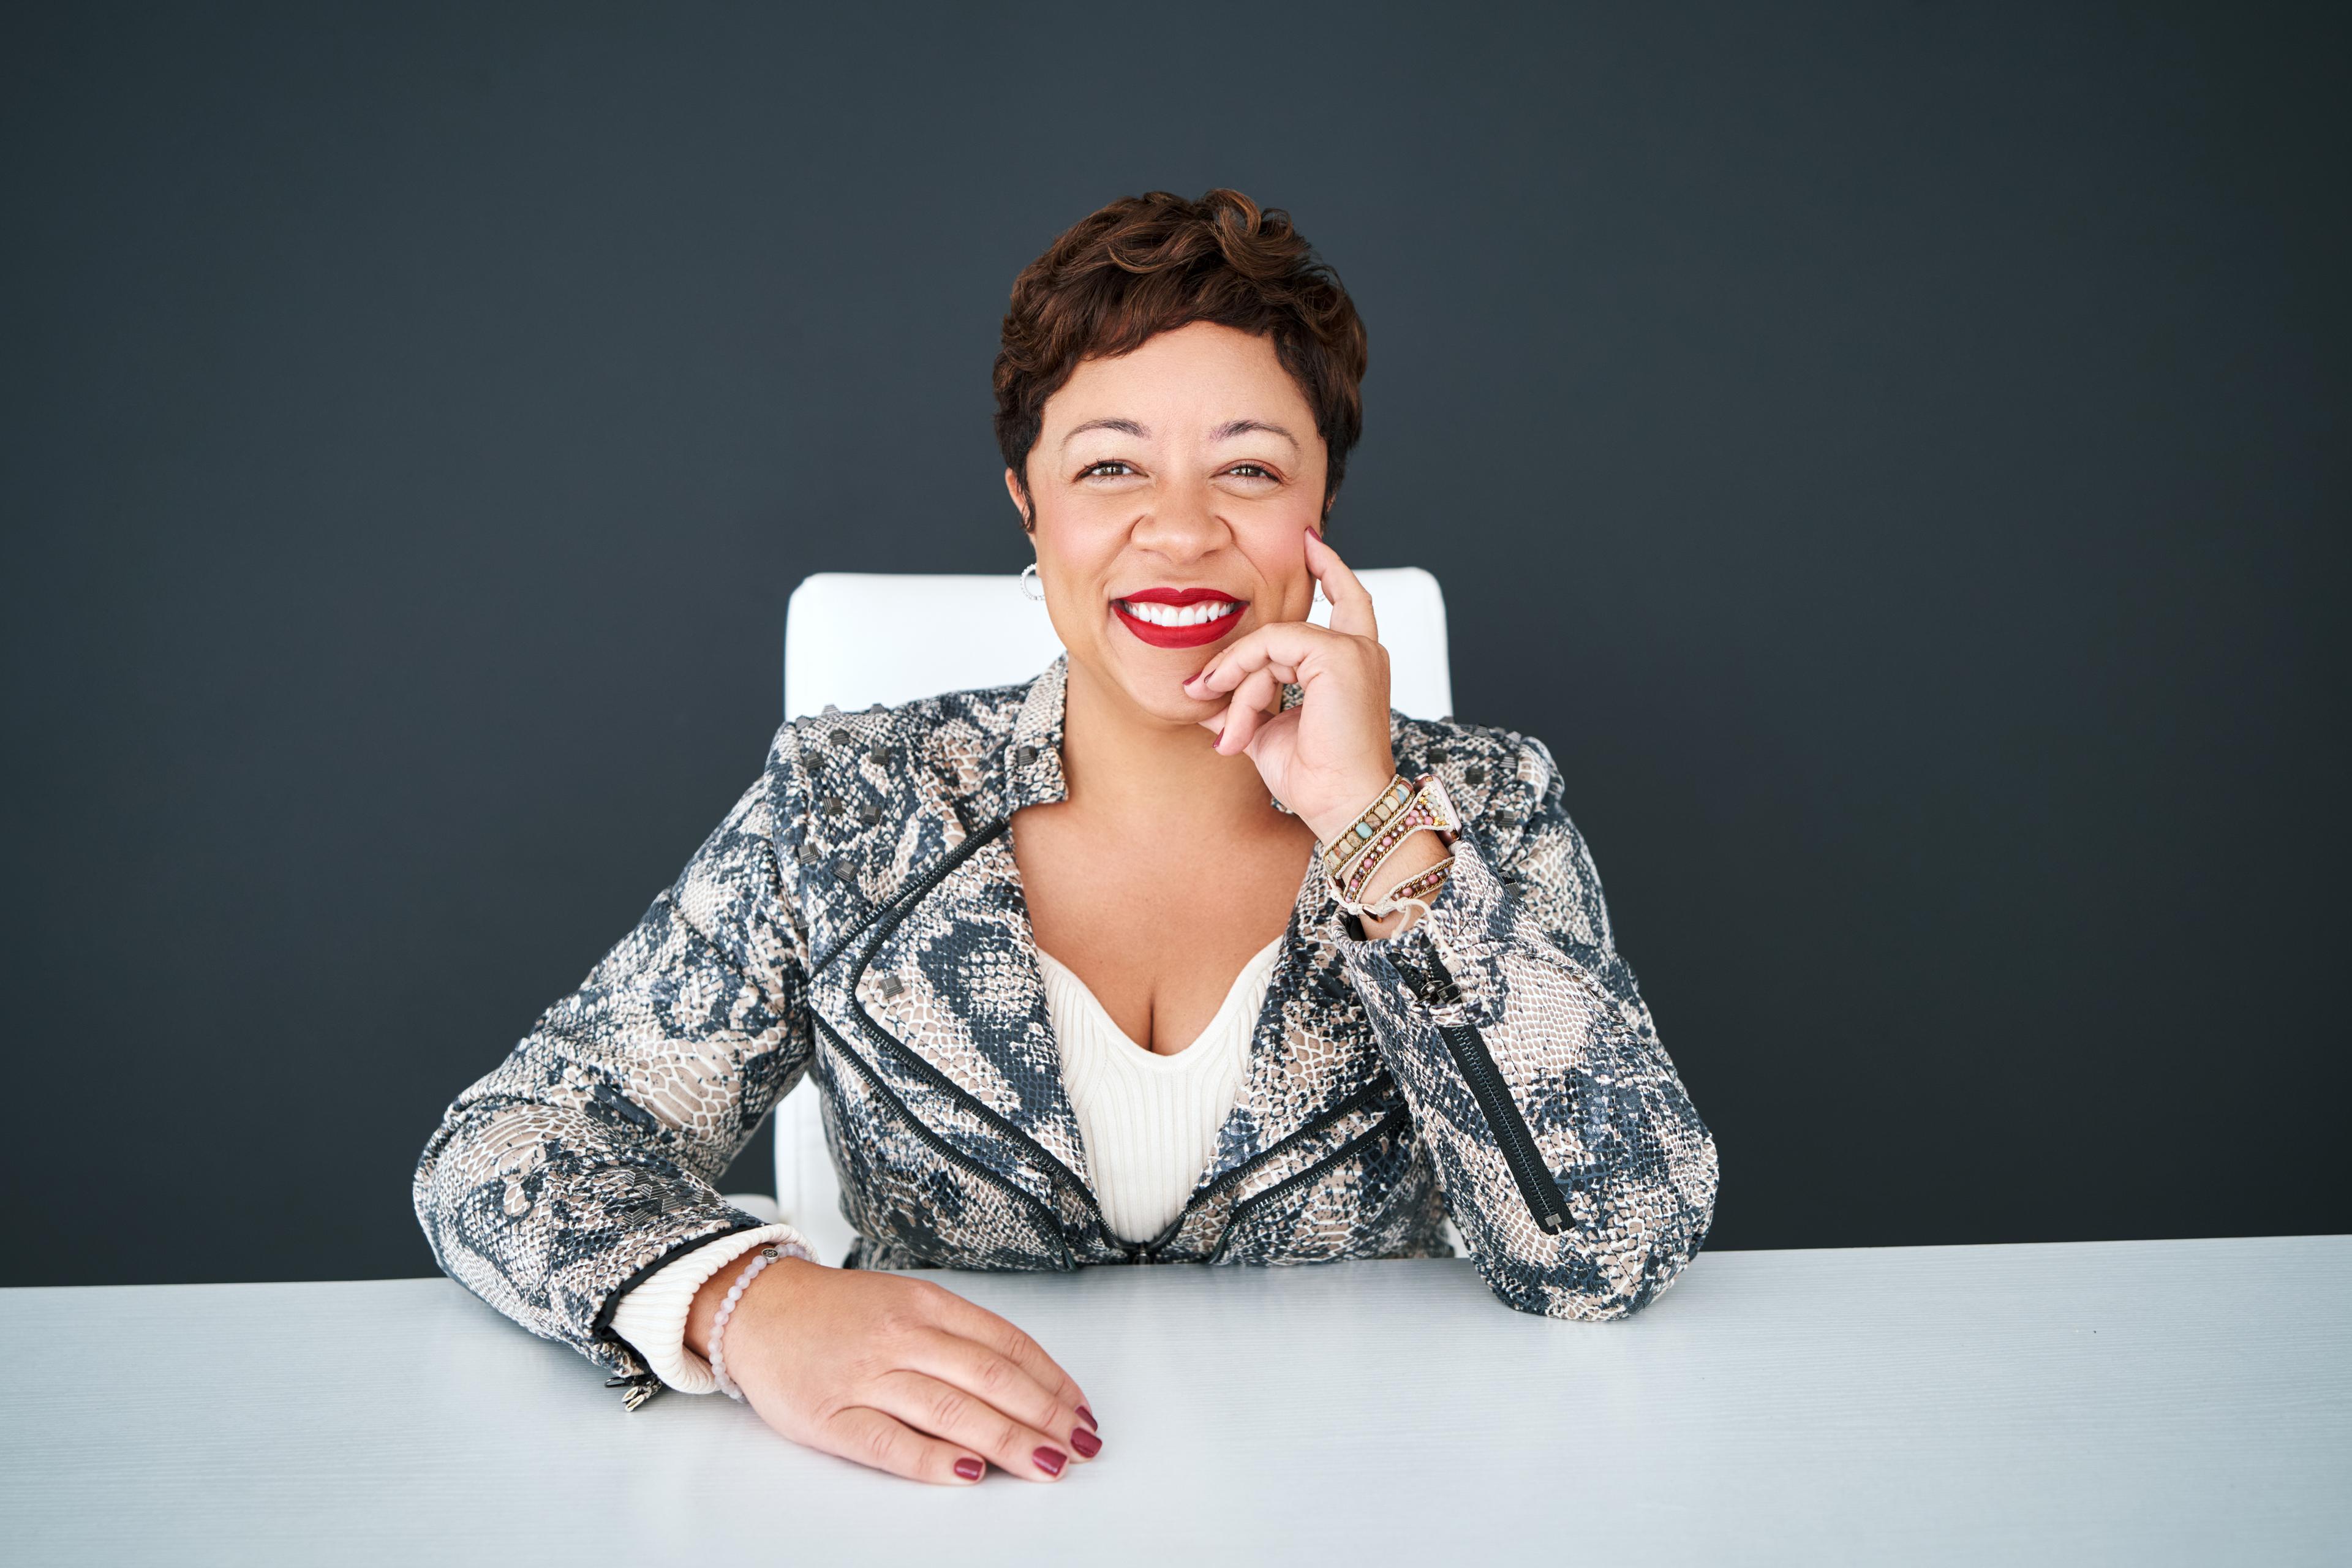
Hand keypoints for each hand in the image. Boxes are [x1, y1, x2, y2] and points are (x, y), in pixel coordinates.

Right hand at [691, 1258, 1100, 1484]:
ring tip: (1048, 1464)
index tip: (1082, 1411)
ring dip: (1009, 1441)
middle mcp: (902, 1336)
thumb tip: (1026, 1382)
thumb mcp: (905, 1302)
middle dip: (1045, 1416)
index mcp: (926, 1304)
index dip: (1053, 1381)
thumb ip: (959, 1337)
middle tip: (1080, 1445)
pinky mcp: (831, 1417)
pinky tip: (969, 1475)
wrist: (754, 1308)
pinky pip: (890, 1443)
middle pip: (991, 1378)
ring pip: (952, 1409)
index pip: (1008, 1344)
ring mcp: (867, 1377)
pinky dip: (934, 1461)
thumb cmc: (835, 1313)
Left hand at [1183, 529, 1397, 840]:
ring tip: (1232, 732)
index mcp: (1354, 664)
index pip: (1347, 600)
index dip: (1329, 569)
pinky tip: (1238, 716)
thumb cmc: (1315, 778)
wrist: (1341, 807)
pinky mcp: (1340, 655)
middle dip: (1240, 658)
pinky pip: (1272, 647)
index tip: (1309, 542)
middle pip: (1284, 632)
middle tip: (1201, 689)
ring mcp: (1353, 650)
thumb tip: (1206, 692)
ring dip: (1240, 688)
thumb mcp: (1267, 731)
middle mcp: (1361, 651)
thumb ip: (1243, 703)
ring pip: (1271, 644)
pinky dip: (1245, 678)